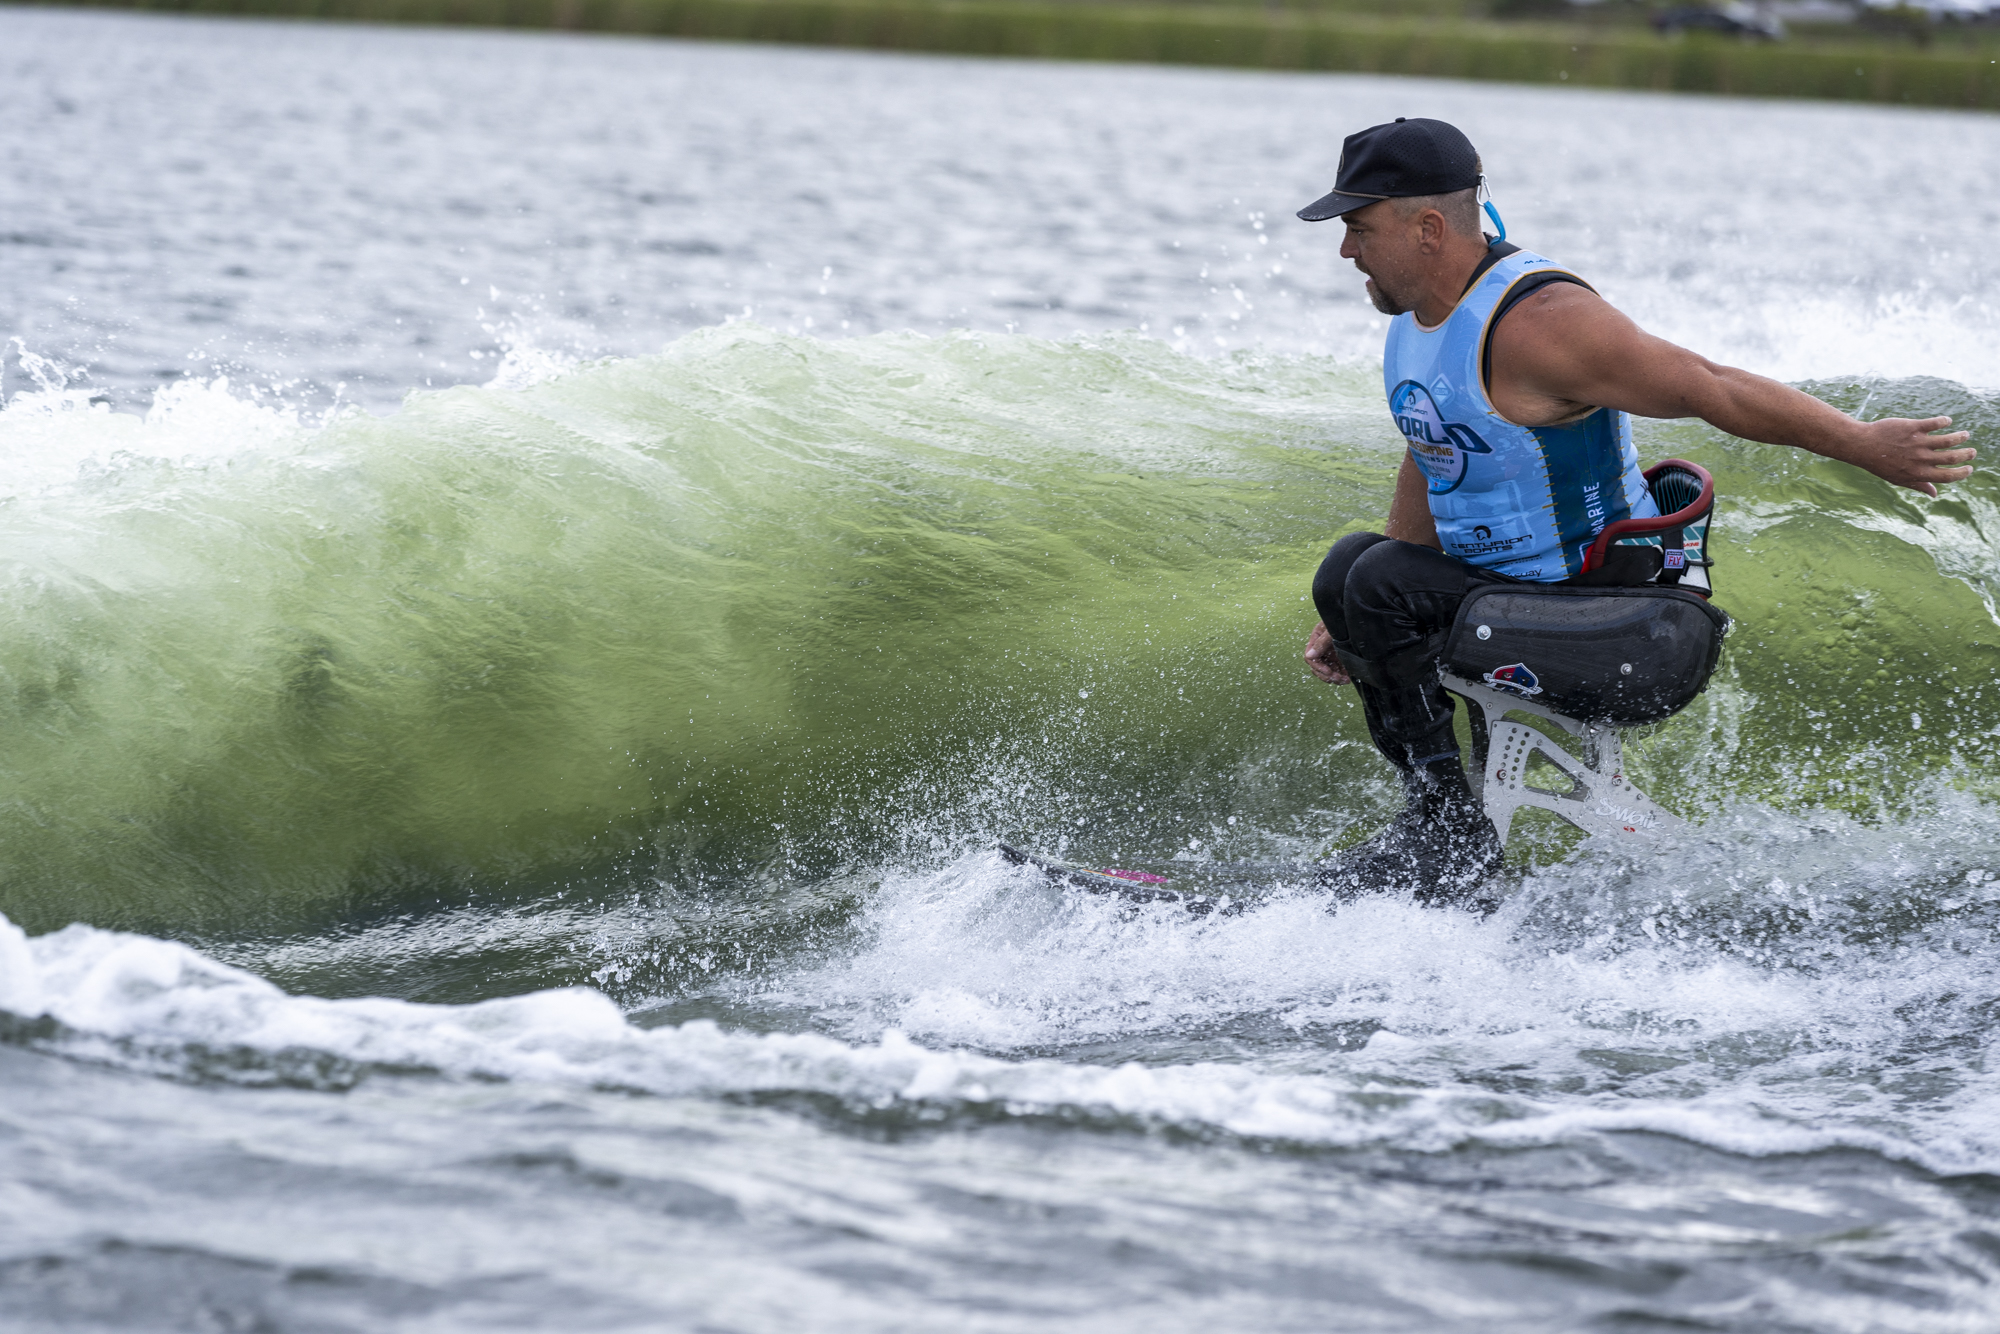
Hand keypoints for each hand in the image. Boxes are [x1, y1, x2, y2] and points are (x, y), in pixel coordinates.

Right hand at [1304, 620, 1349, 684]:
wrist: (1360, 618)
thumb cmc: (1345, 619)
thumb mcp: (1332, 630)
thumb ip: (1321, 642)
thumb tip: (1310, 656)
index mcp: (1317, 638)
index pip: (1310, 657)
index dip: (1317, 666)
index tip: (1328, 671)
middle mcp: (1322, 647)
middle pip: (1317, 666)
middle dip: (1326, 675)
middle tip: (1337, 678)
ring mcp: (1331, 653)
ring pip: (1327, 670)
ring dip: (1334, 678)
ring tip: (1344, 680)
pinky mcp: (1341, 657)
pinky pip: (1337, 670)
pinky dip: (1341, 676)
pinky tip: (1348, 679)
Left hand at [1843, 416, 1974, 497]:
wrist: (1862, 445)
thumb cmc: (1880, 464)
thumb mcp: (1898, 479)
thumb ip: (1918, 485)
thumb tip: (1934, 494)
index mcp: (1919, 473)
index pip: (1948, 476)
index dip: (1962, 473)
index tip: (1969, 468)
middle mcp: (1921, 459)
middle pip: (1953, 458)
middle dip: (1967, 455)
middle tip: (1972, 452)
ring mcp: (1917, 443)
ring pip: (1948, 440)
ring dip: (1960, 437)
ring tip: (1964, 435)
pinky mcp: (1913, 427)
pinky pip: (1935, 423)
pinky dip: (1944, 421)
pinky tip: (1947, 421)